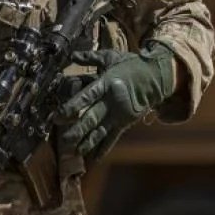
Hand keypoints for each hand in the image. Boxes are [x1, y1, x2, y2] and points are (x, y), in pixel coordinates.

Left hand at [54, 43, 175, 159]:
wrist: (156, 77)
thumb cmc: (131, 65)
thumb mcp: (111, 58)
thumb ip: (90, 58)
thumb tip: (72, 55)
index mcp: (107, 82)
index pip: (86, 96)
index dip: (72, 107)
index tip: (58, 116)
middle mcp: (112, 100)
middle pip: (92, 117)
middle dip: (76, 130)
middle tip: (63, 139)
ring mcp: (119, 113)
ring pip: (100, 131)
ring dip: (87, 142)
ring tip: (75, 152)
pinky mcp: (125, 122)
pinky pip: (113, 137)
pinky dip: (104, 148)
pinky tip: (94, 159)